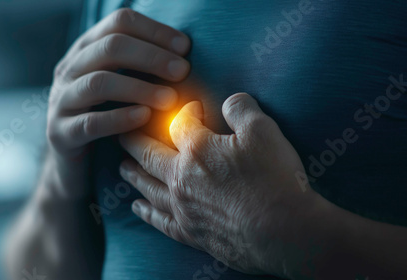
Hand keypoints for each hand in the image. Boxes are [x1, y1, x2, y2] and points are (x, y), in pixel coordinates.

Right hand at [45, 9, 190, 196]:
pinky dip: (120, 118)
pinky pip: (91, 123)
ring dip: (139, 88)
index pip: (119, 23)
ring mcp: (61, 100)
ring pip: (98, 83)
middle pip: (109, 47)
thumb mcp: (121, 85)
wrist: (74, 164)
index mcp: (86, 50)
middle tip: (182, 71)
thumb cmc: (108, 117)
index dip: (154, 31)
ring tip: (169, 99)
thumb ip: (142, 67)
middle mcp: (69, 69)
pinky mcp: (61, 133)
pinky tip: (144, 118)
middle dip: (151, 56)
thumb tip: (185, 56)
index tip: (185, 48)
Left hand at [119, 93, 318, 276]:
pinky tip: (137, 207)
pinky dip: (146, 212)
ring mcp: (183, 207)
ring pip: (148, 186)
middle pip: (148, 154)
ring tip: (122, 167)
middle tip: (122, 134)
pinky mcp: (191, 232)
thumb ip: (241, 109)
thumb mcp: (264, 131)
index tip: (191, 109)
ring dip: (133, 174)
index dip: (184, 112)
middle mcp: (182, 178)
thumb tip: (230, 101)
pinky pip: (160, 220)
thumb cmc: (274, 179)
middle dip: (134, 141)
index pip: (179, 123)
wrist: (284, 233)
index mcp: (197, 150)